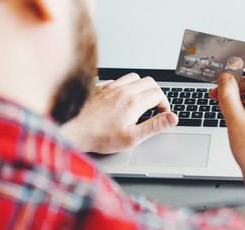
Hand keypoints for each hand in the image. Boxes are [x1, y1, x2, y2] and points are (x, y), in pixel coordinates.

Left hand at [61, 73, 177, 153]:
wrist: (71, 130)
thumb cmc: (99, 136)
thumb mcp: (132, 137)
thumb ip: (155, 126)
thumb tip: (173, 118)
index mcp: (133, 102)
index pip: (158, 94)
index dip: (165, 104)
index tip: (162, 114)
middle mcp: (123, 91)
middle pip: (149, 82)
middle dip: (156, 93)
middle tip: (155, 107)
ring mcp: (110, 87)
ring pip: (134, 78)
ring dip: (141, 87)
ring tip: (141, 101)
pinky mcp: (99, 87)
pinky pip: (117, 80)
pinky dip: (125, 86)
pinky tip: (121, 98)